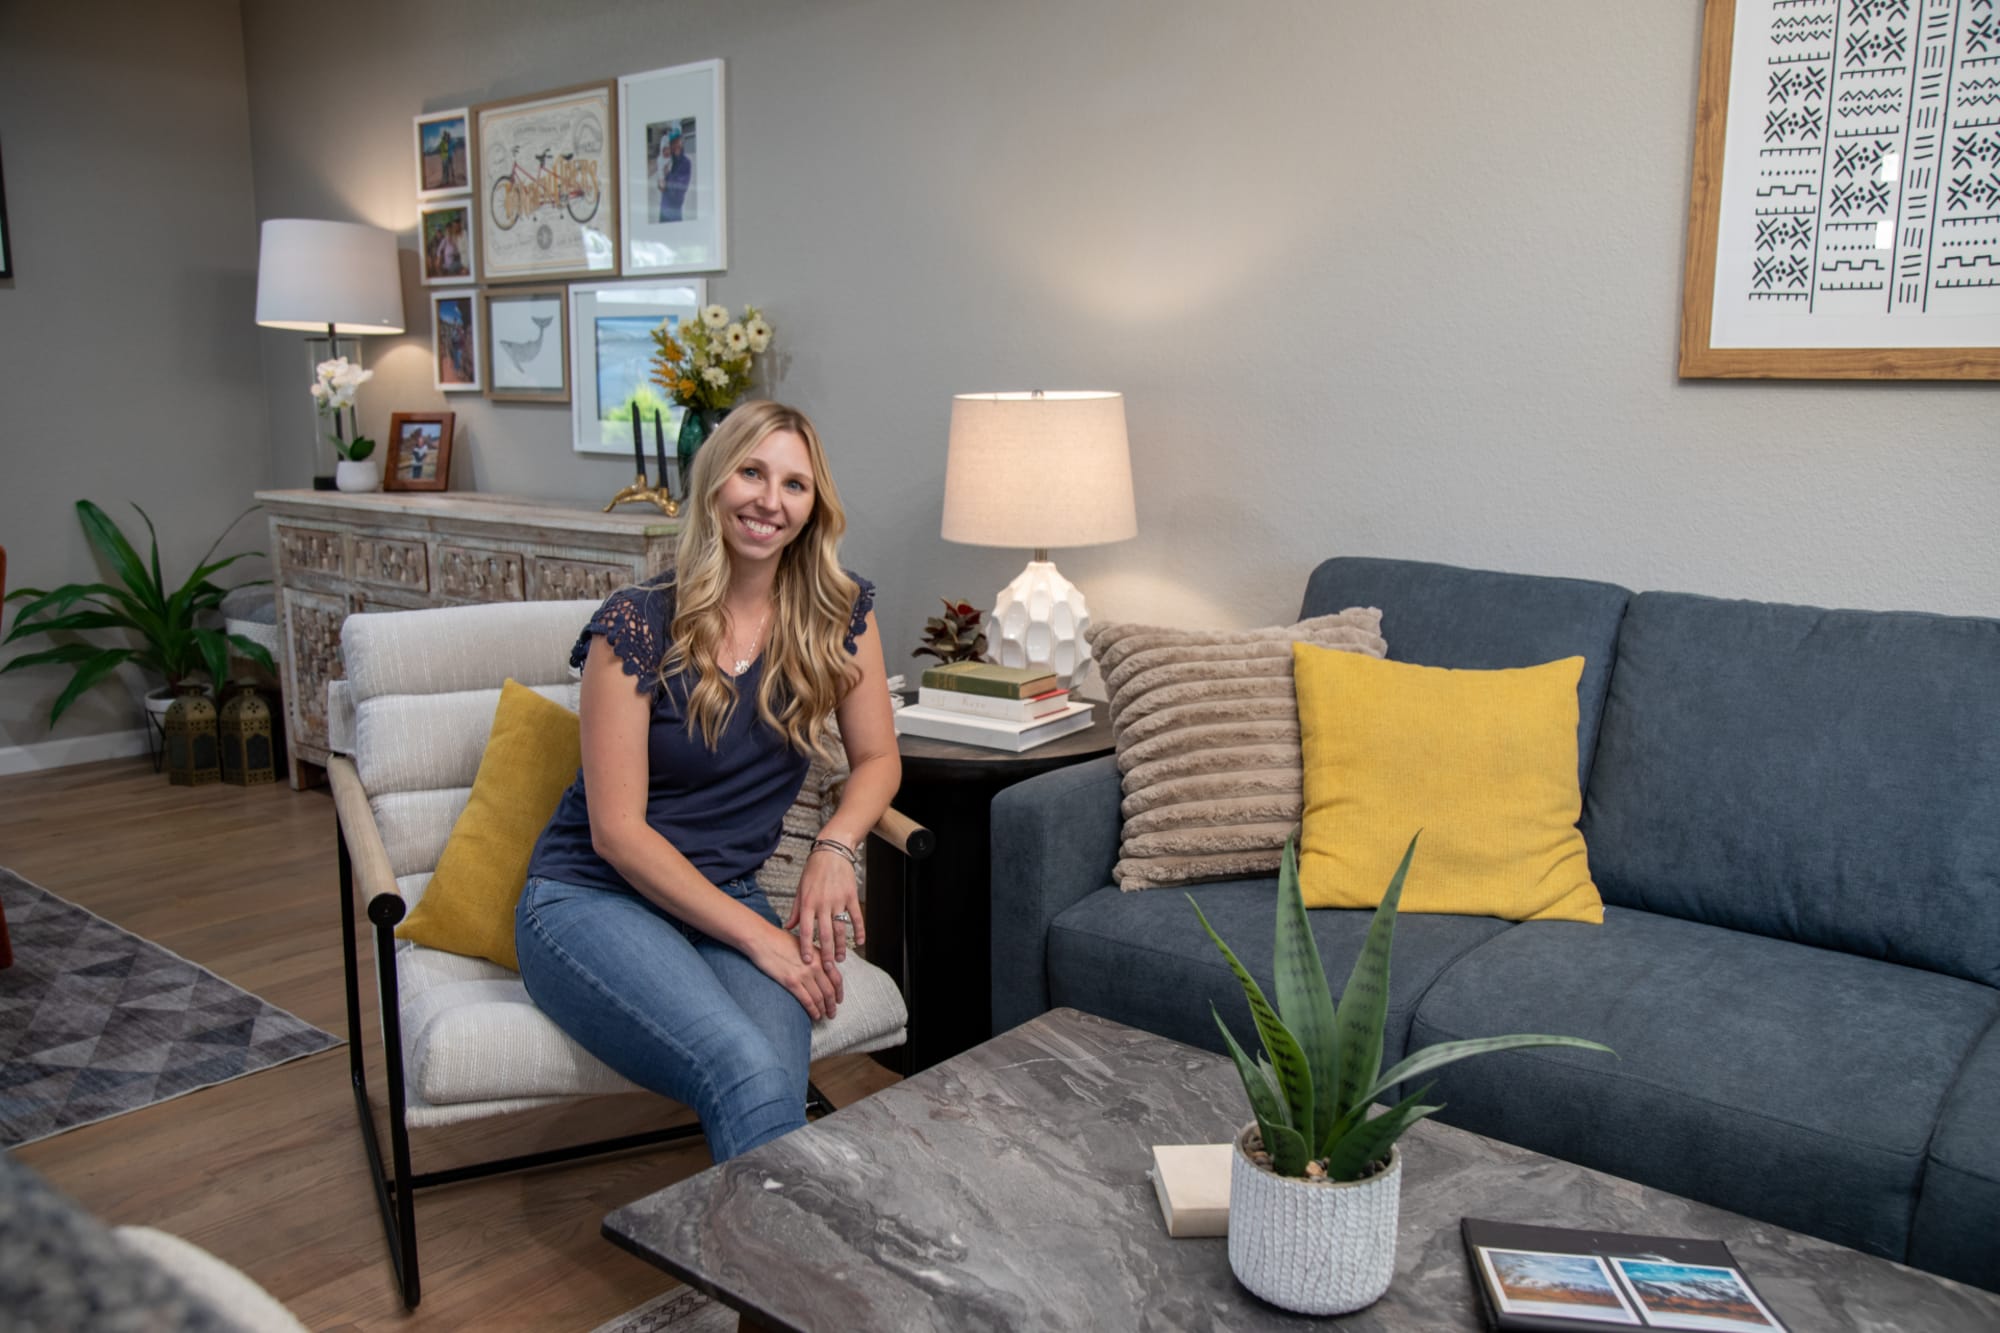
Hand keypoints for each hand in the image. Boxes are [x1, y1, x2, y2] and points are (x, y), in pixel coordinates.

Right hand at [752, 924, 840, 1020]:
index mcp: (819, 956)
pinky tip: (815, 1015)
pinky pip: (807, 1001)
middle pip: (829, 991)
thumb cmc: (779, 940)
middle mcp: (815, 966)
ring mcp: (804, 975)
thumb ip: (814, 958)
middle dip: (832, 1004)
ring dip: (823, 1010)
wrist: (762, 939)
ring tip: (824, 1016)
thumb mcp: (803, 945)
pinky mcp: (791, 982)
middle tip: (832, 1013)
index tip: (839, 1000)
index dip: (839, 992)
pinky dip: (813, 1010)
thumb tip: (820, 970)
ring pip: (819, 998)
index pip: (836, 978)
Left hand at [787, 841, 864, 986]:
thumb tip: (788, 927)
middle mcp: (823, 903)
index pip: (806, 930)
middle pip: (825, 934)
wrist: (831, 852)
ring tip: (840, 958)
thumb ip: (796, 911)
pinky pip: (856, 917)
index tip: (806, 961)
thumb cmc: (813, 871)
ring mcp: (839, 900)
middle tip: (827, 968)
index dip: (806, 947)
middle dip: (826, 953)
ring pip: (841, 928)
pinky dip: (859, 930)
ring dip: (841, 946)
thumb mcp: (800, 890)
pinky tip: (860, 942)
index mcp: (808, 903)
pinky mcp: (851, 896)